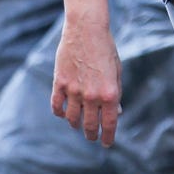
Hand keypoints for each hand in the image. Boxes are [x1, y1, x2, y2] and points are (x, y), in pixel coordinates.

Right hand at [51, 22, 122, 146]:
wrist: (86, 30)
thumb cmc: (105, 49)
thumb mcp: (116, 72)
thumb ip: (115, 94)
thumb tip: (116, 113)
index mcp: (110, 93)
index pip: (109, 124)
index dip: (107, 137)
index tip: (106, 144)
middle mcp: (92, 95)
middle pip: (90, 125)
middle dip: (91, 135)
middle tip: (92, 138)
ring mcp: (74, 90)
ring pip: (72, 118)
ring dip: (75, 124)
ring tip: (78, 125)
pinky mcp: (59, 83)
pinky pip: (56, 106)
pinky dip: (60, 113)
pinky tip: (63, 114)